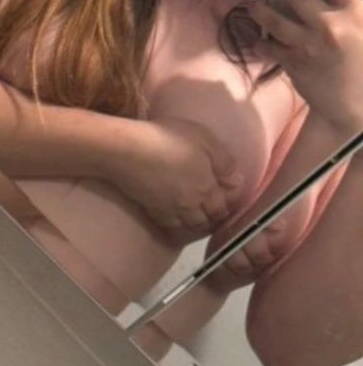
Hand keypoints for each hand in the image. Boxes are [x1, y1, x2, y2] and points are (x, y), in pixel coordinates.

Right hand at [106, 116, 243, 233]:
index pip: (225, 206)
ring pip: (191, 227)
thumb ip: (225, 162)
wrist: (127, 150)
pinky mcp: (153, 212)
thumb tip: (238, 181)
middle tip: (215, 206)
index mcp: (208, 188)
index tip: (228, 195)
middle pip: (209, 220)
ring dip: (198, 223)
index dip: (229, 203)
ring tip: (198, 213)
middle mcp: (192, 206)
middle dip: (215, 215)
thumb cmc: (168, 138)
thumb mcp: (205, 140)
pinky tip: (177, 216)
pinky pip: (171, 227)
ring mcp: (171, 211)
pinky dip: (178, 225)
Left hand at [248, 0, 362, 137]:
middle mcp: (330, 26)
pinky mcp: (294, 64)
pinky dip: (262, 43)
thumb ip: (350, 7)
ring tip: (251, 2)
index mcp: (356, 13)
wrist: (357, 106)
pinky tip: (256, 39)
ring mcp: (309, 45)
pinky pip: (271, 47)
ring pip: (275, 19)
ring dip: (259, 8)